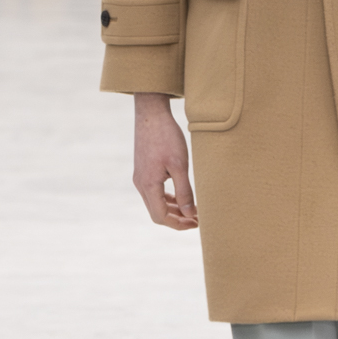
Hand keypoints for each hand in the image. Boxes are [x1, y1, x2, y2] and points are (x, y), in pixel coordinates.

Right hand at [133, 93, 197, 229]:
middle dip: (177, 219)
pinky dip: (167, 198)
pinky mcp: (143, 170)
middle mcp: (141, 184)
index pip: (161, 217)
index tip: (196, 222)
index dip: (179, 224)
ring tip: (192, 209)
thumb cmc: (167, 137)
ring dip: (173, 210)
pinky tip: (181, 196)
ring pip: (155, 203)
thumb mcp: (180, 165)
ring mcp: (140, 177)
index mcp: (148, 185)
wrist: (151, 114)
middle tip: (197, 219)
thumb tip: (190, 214)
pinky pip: (154, 192)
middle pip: (156, 213)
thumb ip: (184, 191)